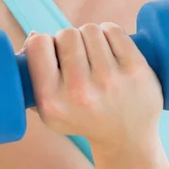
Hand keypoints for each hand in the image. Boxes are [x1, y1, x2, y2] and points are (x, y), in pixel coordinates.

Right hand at [17, 23, 163, 147]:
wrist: (127, 138)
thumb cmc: (81, 116)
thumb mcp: (49, 108)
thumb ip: (32, 73)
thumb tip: (35, 34)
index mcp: (52, 102)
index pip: (38, 45)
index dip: (45, 43)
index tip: (53, 53)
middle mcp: (80, 92)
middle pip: (66, 34)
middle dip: (70, 40)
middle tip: (77, 56)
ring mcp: (111, 80)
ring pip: (90, 29)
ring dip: (90, 37)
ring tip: (94, 54)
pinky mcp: (136, 70)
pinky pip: (114, 30)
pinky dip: (110, 33)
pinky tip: (110, 48)